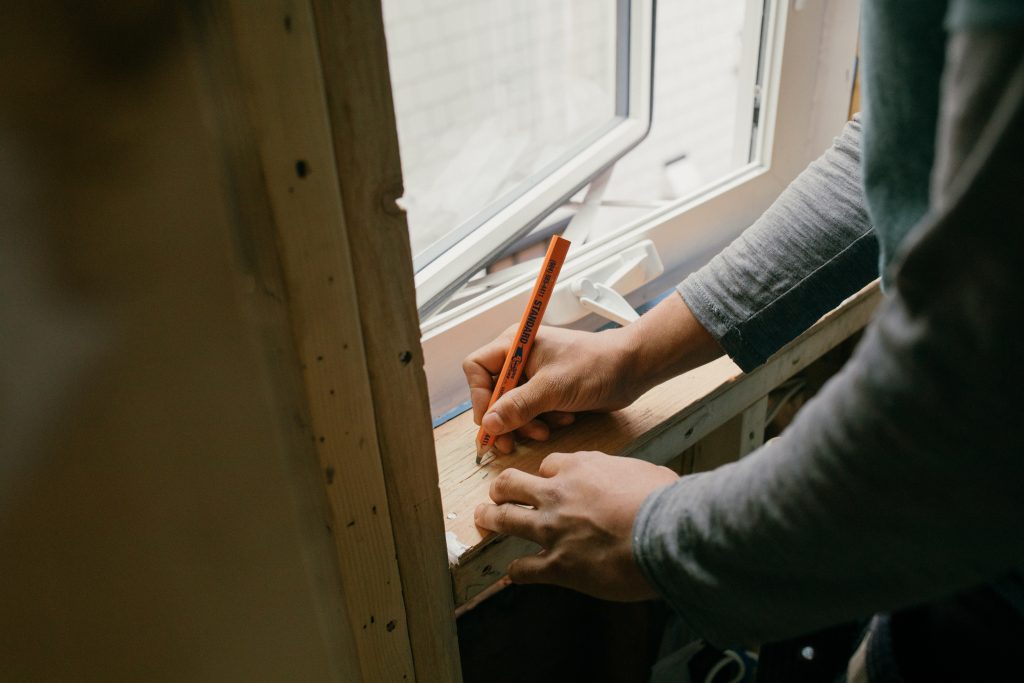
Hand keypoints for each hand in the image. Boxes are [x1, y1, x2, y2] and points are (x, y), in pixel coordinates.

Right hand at [462, 293, 722, 453]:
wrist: (632, 368)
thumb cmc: (594, 367)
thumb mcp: (553, 388)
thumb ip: (518, 406)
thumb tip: (489, 425)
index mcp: (514, 344)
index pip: (477, 368)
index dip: (478, 396)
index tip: (490, 422)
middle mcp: (520, 358)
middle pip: (492, 393)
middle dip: (505, 418)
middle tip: (510, 443)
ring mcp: (534, 375)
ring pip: (512, 407)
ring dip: (527, 423)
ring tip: (547, 429)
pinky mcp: (549, 390)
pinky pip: (532, 412)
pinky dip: (543, 421)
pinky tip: (564, 419)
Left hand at [474, 451, 678, 600]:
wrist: (665, 534)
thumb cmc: (664, 502)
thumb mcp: (643, 472)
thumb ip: (625, 476)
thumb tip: (634, 483)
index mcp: (580, 468)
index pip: (548, 465)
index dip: (545, 475)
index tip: (546, 481)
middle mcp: (558, 494)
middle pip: (511, 483)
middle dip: (501, 488)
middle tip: (497, 493)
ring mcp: (552, 529)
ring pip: (505, 519)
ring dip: (490, 519)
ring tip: (484, 519)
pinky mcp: (557, 565)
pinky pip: (523, 568)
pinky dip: (515, 572)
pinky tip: (513, 574)